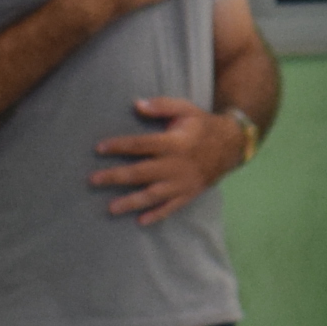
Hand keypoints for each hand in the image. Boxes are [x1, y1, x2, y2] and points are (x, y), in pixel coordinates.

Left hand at [92, 96, 248, 221]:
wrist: (232, 145)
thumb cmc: (203, 126)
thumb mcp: (186, 109)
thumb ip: (162, 106)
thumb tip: (136, 104)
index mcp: (174, 142)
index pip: (141, 145)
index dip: (119, 146)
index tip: (99, 148)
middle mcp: (176, 165)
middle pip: (141, 172)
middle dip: (116, 177)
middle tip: (93, 180)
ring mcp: (183, 182)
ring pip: (153, 194)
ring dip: (131, 201)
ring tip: (111, 208)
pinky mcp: (190, 193)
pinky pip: (172, 207)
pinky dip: (157, 215)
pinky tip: (141, 221)